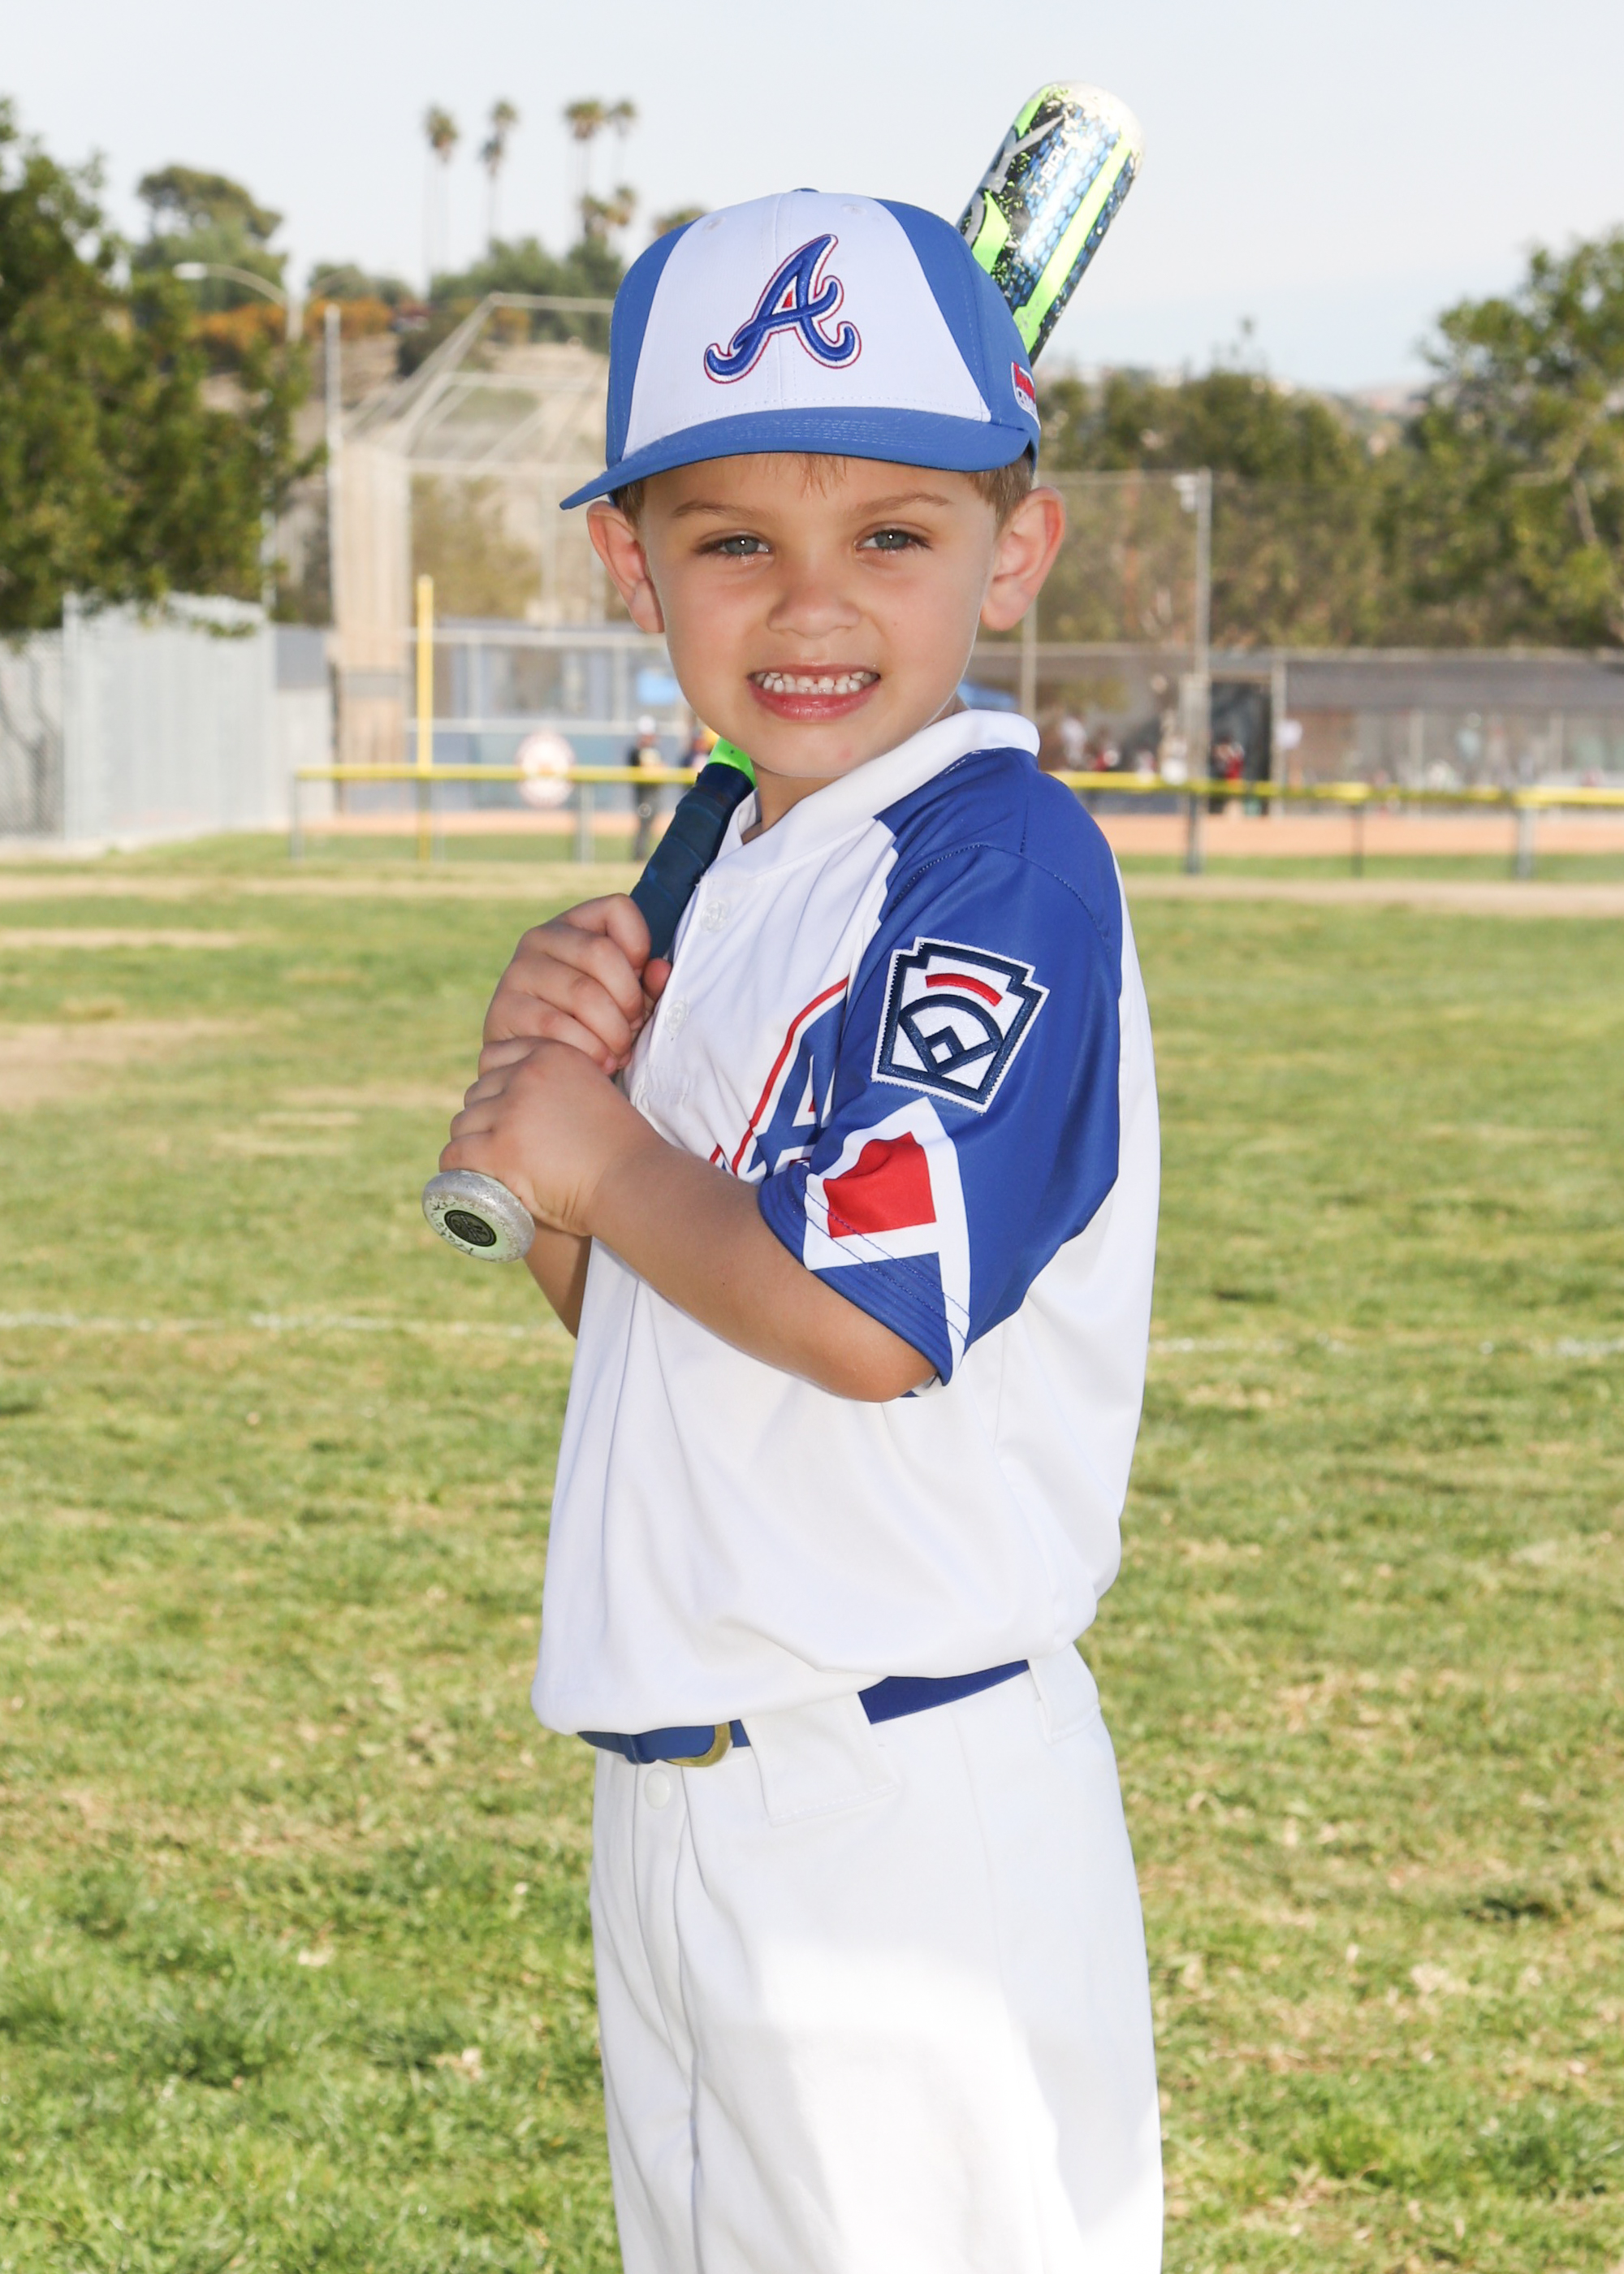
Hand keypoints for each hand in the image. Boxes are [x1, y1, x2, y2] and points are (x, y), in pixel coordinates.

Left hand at [441, 1038, 653, 1236]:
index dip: (495, 1086)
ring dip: (470, 1144)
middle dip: (483, 1118)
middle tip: (500, 1148)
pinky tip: (464, 1179)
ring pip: (463, 1123)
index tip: (503, 1112)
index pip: (496, 1057)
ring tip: (486, 1166)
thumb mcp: (595, 1095)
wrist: (634, 1181)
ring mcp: (511, 1112)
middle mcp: (527, 1075)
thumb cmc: (624, 1150)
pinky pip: (456, 1155)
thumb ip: (566, 1088)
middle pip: (477, 1092)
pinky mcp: (500, 1149)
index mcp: (553, 1055)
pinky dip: (456, 1169)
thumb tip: (538, 1107)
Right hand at [479, 896, 672, 1079]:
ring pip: (583, 994)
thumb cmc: (592, 1024)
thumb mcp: (626, 999)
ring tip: (618, 1053)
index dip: (640, 946)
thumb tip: (661, 970)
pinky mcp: (504, 1008)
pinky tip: (598, 1063)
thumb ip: (649, 984)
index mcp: (573, 925)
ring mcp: (518, 971)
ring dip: (613, 1033)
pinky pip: (557, 1027)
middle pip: (602, 953)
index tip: (640, 980)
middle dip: (629, 1000)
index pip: (617, 909)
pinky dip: (588, 1050)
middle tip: (632, 1030)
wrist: (538, 1063)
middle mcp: (540, 938)